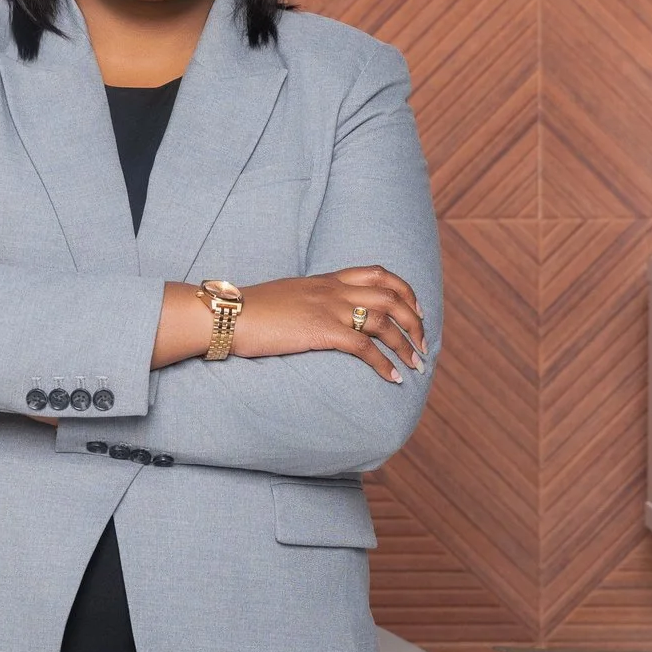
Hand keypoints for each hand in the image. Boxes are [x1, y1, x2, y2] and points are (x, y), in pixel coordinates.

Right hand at [231, 267, 426, 381]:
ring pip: (384, 321)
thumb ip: (308, 302)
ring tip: (416, 365)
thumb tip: (314, 317)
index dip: (404, 290)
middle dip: (415, 321)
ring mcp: (328, 309)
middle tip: (423, 344)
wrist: (228, 313)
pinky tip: (393, 378)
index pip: (378, 274)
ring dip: (406, 345)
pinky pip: (364, 347)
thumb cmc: (249, 311)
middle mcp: (333, 290)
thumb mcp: (287, 298)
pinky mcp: (321, 331)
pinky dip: (384, 363)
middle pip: (391, 296)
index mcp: (326, 280)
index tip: (415, 309)